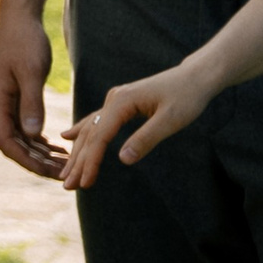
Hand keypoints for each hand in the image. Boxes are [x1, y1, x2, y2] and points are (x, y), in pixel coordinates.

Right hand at [0, 12, 63, 177]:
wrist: (19, 19)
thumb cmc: (24, 41)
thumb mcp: (30, 72)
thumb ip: (31, 103)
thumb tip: (33, 134)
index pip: (7, 143)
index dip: (28, 161)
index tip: (52, 172)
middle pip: (14, 146)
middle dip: (39, 163)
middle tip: (67, 174)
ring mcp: (3, 103)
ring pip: (21, 139)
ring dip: (42, 154)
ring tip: (68, 164)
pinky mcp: (14, 98)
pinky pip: (25, 127)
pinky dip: (41, 140)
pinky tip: (59, 147)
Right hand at [60, 61, 219, 190]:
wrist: (196, 76)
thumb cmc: (187, 97)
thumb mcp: (171, 120)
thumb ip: (146, 138)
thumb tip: (122, 160)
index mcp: (122, 102)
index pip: (100, 136)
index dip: (91, 161)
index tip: (85, 182)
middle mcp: (113, 99)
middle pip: (90, 134)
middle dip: (78, 161)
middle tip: (67, 186)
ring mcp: (115, 100)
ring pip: (90, 129)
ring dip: (78, 151)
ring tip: (67, 173)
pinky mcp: (121, 104)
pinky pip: (96, 122)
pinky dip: (82, 133)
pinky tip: (68, 137)